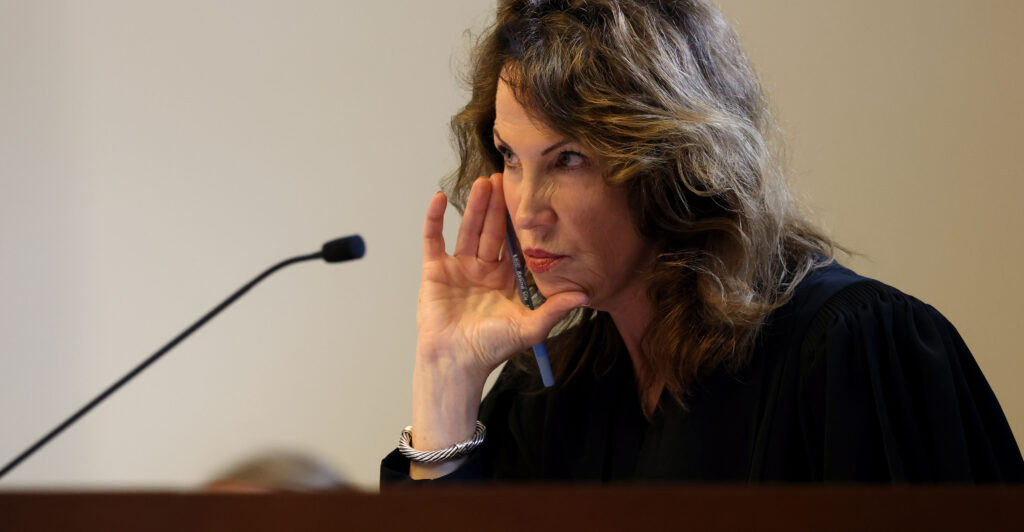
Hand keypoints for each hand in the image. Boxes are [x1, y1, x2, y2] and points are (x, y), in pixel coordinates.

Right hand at [417, 173, 587, 379]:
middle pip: (490, 230)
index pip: (514, 243)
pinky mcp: (435, 271)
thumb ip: (555, 309)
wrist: (457, 362)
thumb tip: (585, 295)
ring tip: (483, 182)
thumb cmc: (491, 348)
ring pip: (467, 229)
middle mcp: (482, 270)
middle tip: (504, 178)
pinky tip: (440, 198)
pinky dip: (434, 219)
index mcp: (505, 280)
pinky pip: (434, 239)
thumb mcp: (530, 327)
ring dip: (475, 206)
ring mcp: (458, 269)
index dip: (519, 221)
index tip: (527, 198)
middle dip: (497, 205)